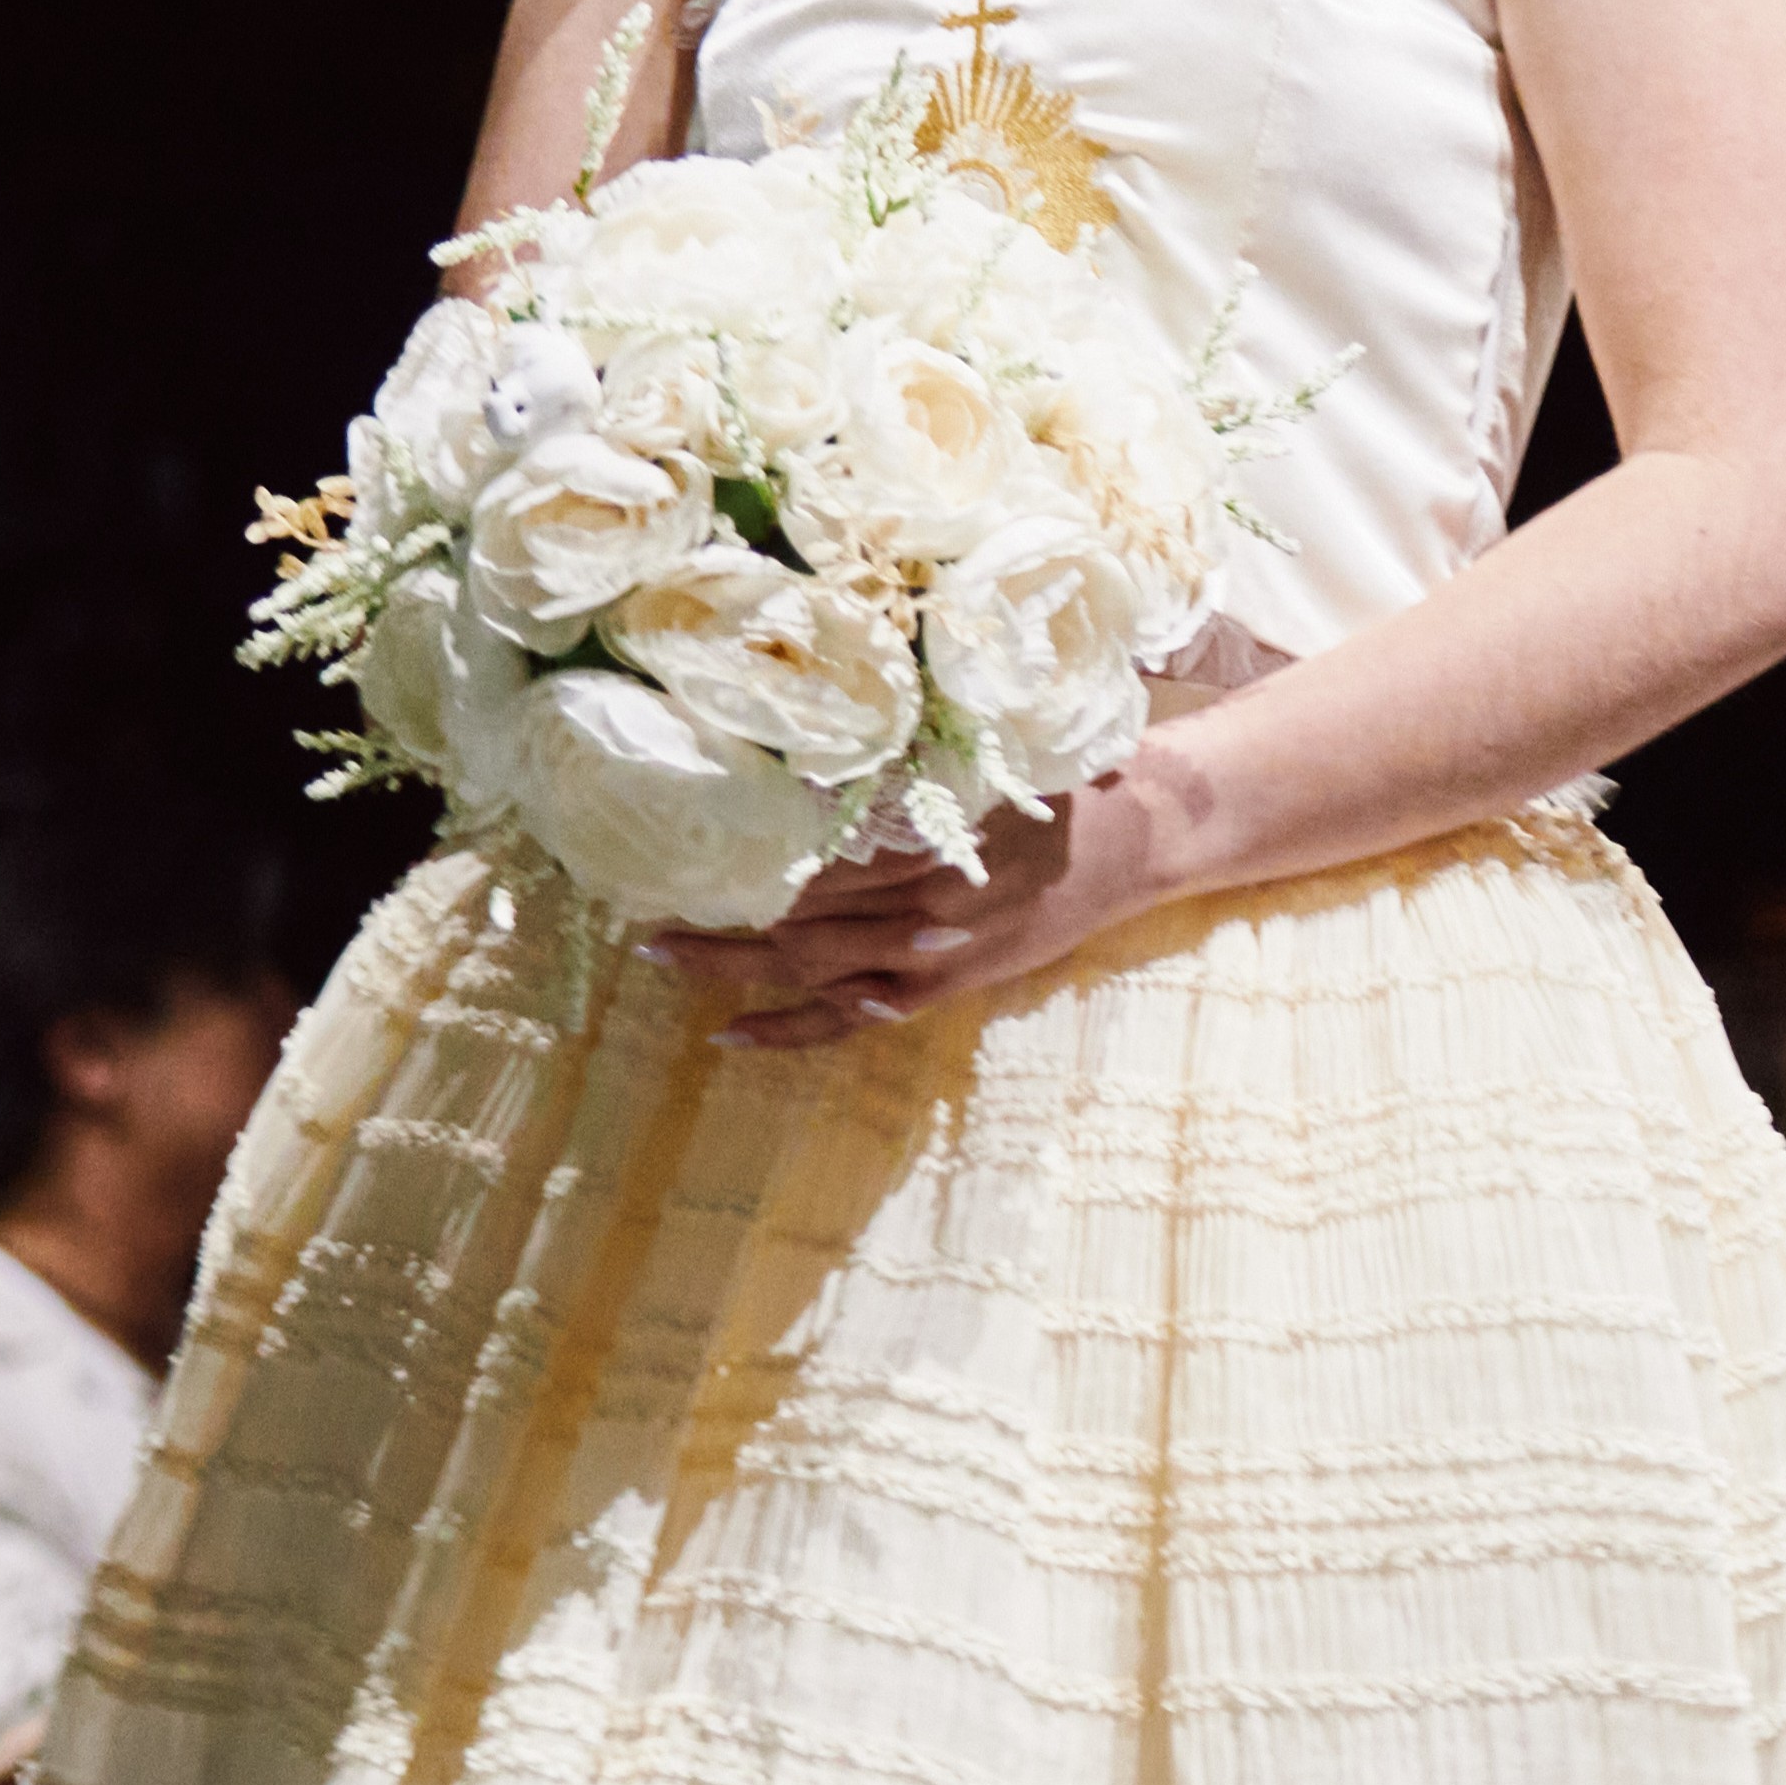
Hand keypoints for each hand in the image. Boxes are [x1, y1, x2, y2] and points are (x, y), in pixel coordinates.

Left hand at [641, 770, 1214, 1049]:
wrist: (1142, 841)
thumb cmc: (1064, 782)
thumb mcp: (995, 759)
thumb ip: (920, 765)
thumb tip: (831, 747)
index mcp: (936, 847)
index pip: (822, 861)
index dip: (753, 859)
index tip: (688, 840)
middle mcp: (926, 912)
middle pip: (802, 918)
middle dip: (722, 912)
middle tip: (643, 898)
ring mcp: (930, 960)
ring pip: (812, 971)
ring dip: (734, 965)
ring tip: (661, 950)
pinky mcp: (939, 990)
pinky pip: (851, 1021)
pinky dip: (791, 1033)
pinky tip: (731, 1036)